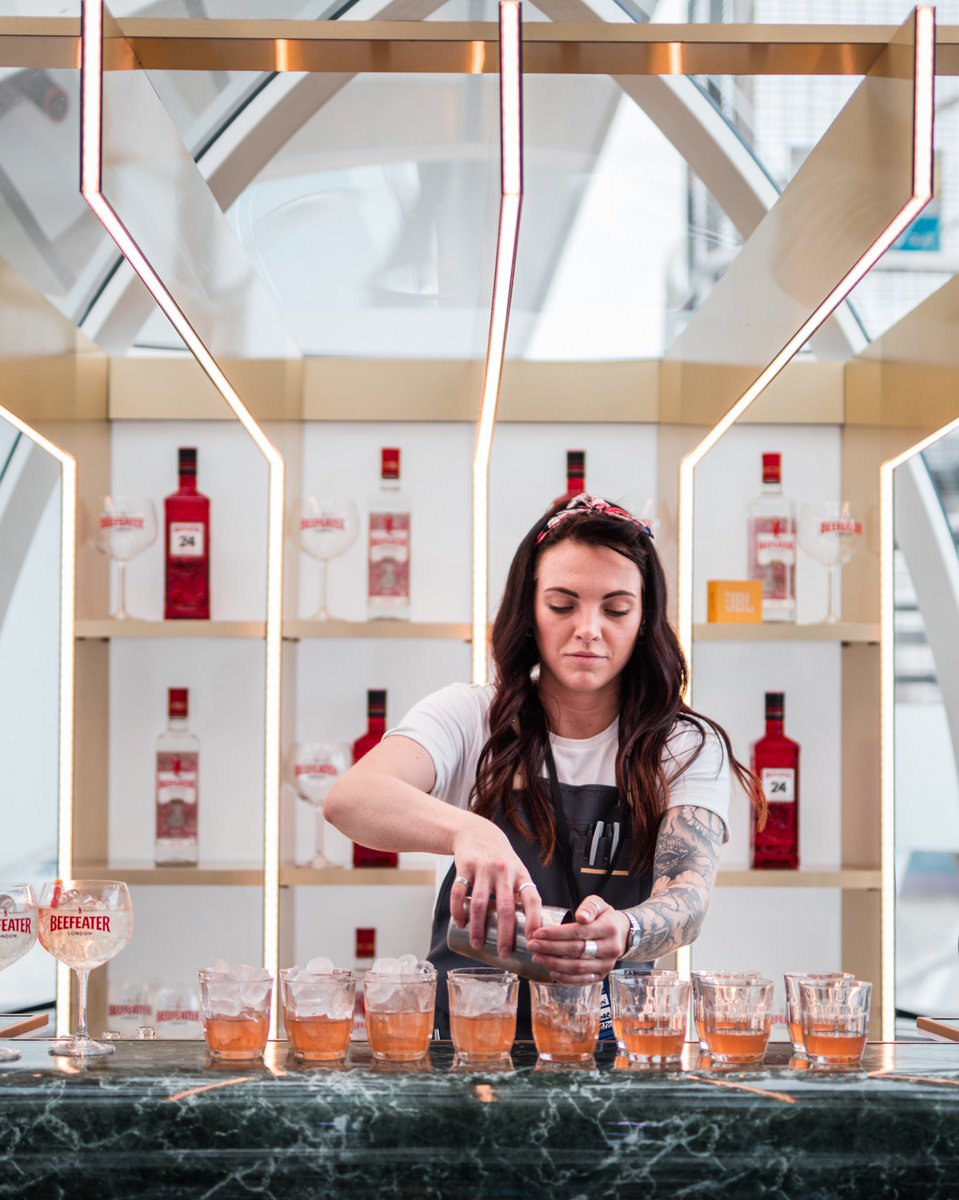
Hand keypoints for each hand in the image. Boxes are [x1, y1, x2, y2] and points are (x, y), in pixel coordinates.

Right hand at [450, 815, 542, 958]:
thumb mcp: (517, 872)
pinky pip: (460, 893)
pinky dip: (459, 911)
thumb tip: (531, 929)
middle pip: (506, 908)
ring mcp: (484, 868)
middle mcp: (505, 871)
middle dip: (505, 934)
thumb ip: (521, 895)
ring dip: (478, 928)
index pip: (533, 899)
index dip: (535, 920)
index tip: (534, 940)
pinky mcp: (465, 866)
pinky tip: (460, 923)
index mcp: (521, 875)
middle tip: (503, 953)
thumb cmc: (501, 859)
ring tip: (477, 944)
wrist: (478, 833)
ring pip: (481, 904)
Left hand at [527, 896, 628, 983]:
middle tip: (533, 945)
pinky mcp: (602, 975)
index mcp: (609, 928)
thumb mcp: (599, 904)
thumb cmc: (605, 917)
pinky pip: (583, 980)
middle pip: (576, 950)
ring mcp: (607, 964)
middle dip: (551, 948)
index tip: (538, 933)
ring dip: (555, 964)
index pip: (579, 932)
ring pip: (578, 967)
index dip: (557, 934)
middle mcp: (610, 948)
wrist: (622, 933)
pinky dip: (566, 978)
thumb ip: (589, 907)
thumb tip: (581, 917)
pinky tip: (552, 972)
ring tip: (537, 958)